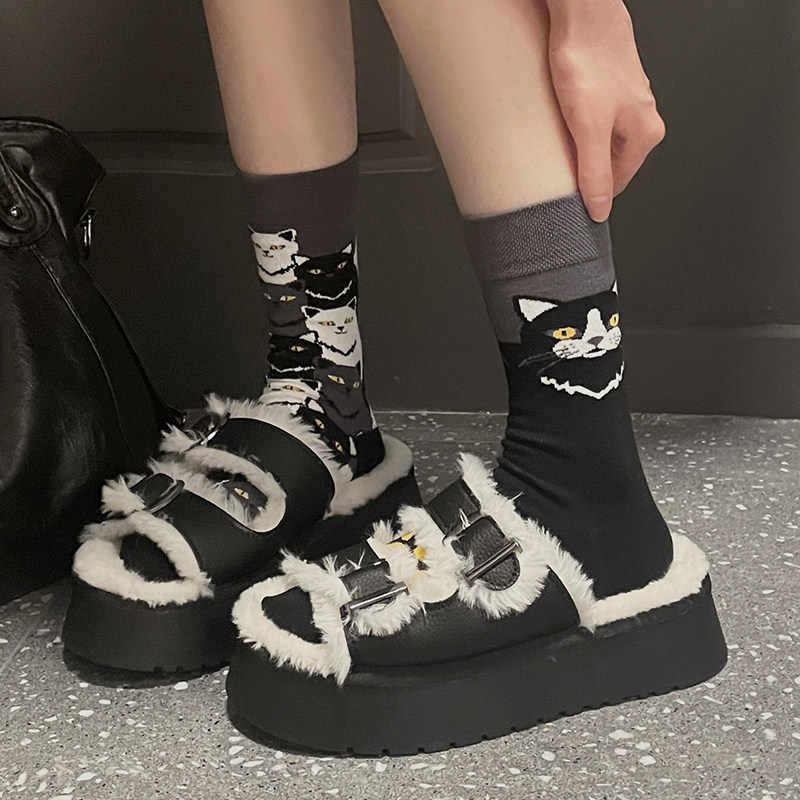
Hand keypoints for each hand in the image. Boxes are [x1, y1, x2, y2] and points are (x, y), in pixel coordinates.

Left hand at [545, 0, 665, 221]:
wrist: (582, 10)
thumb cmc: (588, 59)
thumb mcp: (589, 128)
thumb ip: (594, 171)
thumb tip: (600, 207)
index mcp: (646, 132)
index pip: (617, 182)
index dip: (591, 193)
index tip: (567, 198)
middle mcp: (640, 115)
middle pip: (606, 160)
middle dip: (580, 164)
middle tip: (557, 161)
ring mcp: (623, 98)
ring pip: (595, 138)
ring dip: (574, 142)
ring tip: (556, 134)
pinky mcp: (605, 83)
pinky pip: (587, 117)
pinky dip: (571, 122)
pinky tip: (557, 115)